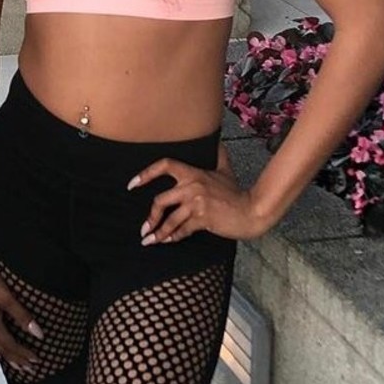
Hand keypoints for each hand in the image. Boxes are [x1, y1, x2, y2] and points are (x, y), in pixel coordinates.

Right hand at [0, 256, 42, 373]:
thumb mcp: (6, 298)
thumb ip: (22, 316)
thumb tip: (37, 333)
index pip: (11, 346)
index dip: (24, 354)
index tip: (36, 362)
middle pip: (3, 349)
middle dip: (16, 359)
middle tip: (28, 370)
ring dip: (6, 354)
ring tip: (14, 363)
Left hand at [129, 145, 270, 243]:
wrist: (251, 211)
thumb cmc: (236, 192)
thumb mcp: (225, 170)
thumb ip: (218, 156)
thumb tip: (216, 141)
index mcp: (193, 173)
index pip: (165, 165)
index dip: (146, 174)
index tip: (132, 184)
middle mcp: (192, 186)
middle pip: (160, 200)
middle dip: (150, 216)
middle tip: (144, 227)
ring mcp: (197, 203)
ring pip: (170, 219)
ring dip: (158, 232)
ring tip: (150, 240)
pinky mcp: (203, 219)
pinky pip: (182, 230)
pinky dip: (173, 237)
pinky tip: (167, 241)